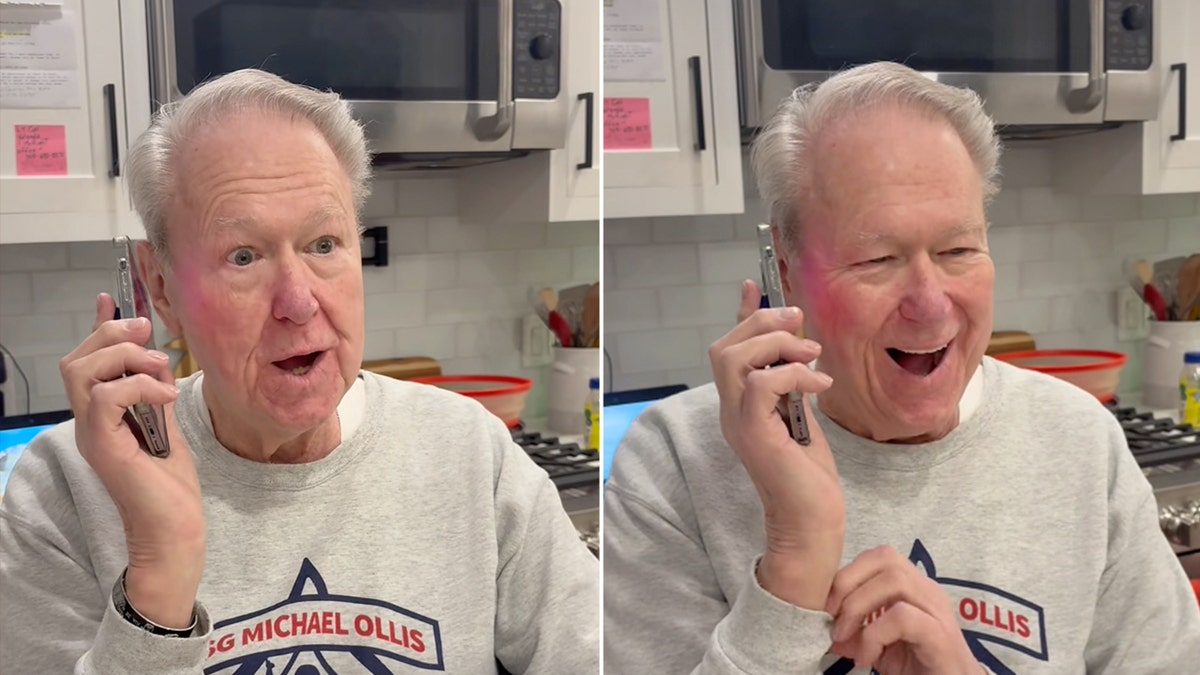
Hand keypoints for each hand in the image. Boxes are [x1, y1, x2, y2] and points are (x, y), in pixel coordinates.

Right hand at [60, 293, 204, 627]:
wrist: (175, 528)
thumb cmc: (171, 483)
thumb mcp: (166, 422)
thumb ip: (155, 388)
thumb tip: (156, 354)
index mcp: (102, 414)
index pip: (86, 361)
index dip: (97, 326)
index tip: (110, 298)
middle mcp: (89, 422)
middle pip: (77, 360)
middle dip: (112, 336)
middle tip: (149, 337)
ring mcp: (93, 434)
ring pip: (83, 372)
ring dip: (126, 359)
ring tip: (160, 371)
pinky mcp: (105, 447)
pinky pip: (106, 397)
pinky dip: (138, 386)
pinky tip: (164, 397)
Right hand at [708, 280, 842, 609]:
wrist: (811, 522)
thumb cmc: (809, 477)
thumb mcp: (804, 416)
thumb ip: (795, 383)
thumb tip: (802, 348)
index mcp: (740, 405)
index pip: (730, 349)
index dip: (741, 314)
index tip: (754, 285)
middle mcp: (730, 411)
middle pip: (724, 347)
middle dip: (761, 323)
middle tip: (800, 323)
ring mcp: (737, 423)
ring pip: (733, 359)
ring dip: (775, 346)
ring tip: (812, 355)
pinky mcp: (754, 435)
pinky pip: (760, 385)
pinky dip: (792, 375)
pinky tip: (820, 385)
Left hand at [826, 546, 978, 673]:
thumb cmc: (919, 667)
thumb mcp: (878, 648)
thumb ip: (854, 634)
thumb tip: (823, 628)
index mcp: (914, 588)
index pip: (880, 556)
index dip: (848, 573)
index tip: (828, 606)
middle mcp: (928, 592)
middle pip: (886, 558)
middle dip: (848, 583)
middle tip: (833, 619)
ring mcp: (937, 612)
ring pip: (894, 580)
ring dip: (858, 607)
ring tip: (846, 637)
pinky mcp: (940, 636)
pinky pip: (902, 617)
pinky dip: (874, 635)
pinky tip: (867, 658)